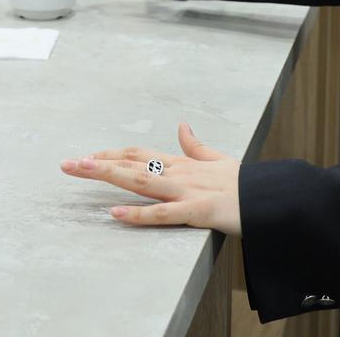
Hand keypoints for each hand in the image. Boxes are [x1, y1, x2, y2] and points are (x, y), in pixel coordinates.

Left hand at [60, 123, 241, 235]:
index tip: (86, 156)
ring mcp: (187, 191)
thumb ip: (196, 145)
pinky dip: (137, 214)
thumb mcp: (219, 160)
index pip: (138, 154)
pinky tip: (114, 213)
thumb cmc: (247, 185)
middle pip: (131, 164)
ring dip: (108, 175)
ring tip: (81, 171)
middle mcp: (179, 173)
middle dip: (97, 164)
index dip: (111, 154)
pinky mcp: (198, 210)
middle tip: (67, 164)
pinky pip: (162, 213)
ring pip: (140, 181)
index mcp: (181, 164)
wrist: (272, 199)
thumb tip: (182, 125)